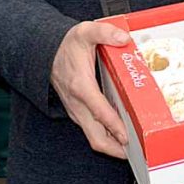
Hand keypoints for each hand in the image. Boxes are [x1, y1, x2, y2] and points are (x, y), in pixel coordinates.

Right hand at [51, 21, 129, 158]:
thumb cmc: (67, 44)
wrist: (45, 52)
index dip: (113, 125)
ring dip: (112, 145)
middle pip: (95, 136)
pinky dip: (107, 137)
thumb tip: (124, 38)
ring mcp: (77, 110)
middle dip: (115, 148)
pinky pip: (92, 130)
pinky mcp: (78, 111)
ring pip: (93, 136)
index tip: (127, 136)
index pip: (98, 110)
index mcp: (81, 85)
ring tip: (134, 149)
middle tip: (137, 152)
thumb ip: (105, 33)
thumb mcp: (85, 32)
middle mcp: (77, 103)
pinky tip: (122, 136)